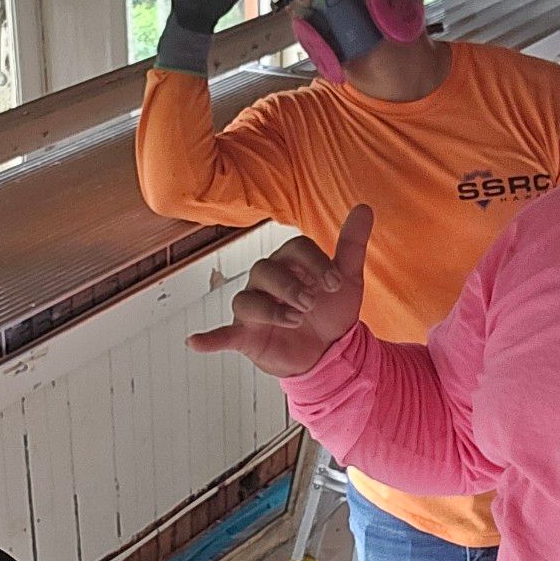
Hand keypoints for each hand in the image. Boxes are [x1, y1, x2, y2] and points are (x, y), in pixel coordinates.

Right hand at [189, 205, 372, 377]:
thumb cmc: (331, 312)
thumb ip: (351, 245)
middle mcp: (265, 281)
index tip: (336, 284)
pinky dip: (209, 338)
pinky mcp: (245, 336)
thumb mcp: (347, 281)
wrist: (330, 354)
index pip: (294, 249)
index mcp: (289, 263)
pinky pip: (222, 334)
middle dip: (290, 285)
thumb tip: (365, 207)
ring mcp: (253, 308)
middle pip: (265, 270)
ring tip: (296, 320)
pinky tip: (194, 342)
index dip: (316, 263)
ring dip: (270, 310)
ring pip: (245, 300)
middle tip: (312, 304)